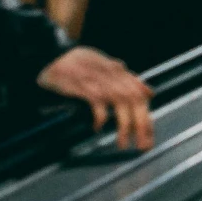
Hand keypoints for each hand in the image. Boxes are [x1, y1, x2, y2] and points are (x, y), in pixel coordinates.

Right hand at [37, 46, 153, 149]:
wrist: (52, 55)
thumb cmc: (80, 64)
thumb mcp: (108, 68)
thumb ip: (128, 80)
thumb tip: (150, 92)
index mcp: (120, 72)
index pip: (141, 96)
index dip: (147, 117)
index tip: (149, 136)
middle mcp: (113, 74)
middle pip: (135, 100)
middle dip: (141, 124)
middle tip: (142, 145)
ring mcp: (98, 79)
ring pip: (121, 102)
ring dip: (125, 125)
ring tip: (123, 143)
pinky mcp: (82, 84)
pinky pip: (98, 102)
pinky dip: (100, 116)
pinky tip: (98, 127)